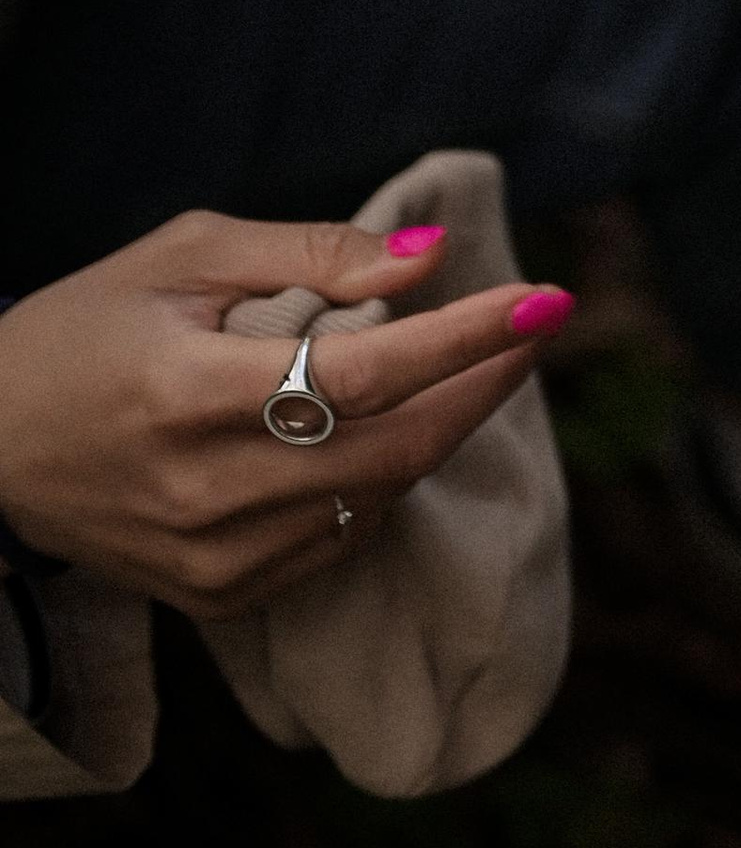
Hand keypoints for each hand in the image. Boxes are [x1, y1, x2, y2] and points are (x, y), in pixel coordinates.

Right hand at [0, 211, 570, 615]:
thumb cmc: (88, 326)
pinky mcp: (215, 596)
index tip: (546, 300)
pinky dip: (383, 481)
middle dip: (484, 384)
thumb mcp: (185, 254)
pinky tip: (394, 429)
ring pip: (375, 495)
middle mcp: (204, 490)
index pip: (366, 373)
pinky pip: (337, 539)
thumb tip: (427, 257)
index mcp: (189, 393)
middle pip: (391, 446)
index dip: (467, 338)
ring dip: (443, 429)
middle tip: (537, 326)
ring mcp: (210, 558)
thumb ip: (312, 251)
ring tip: (477, 364)